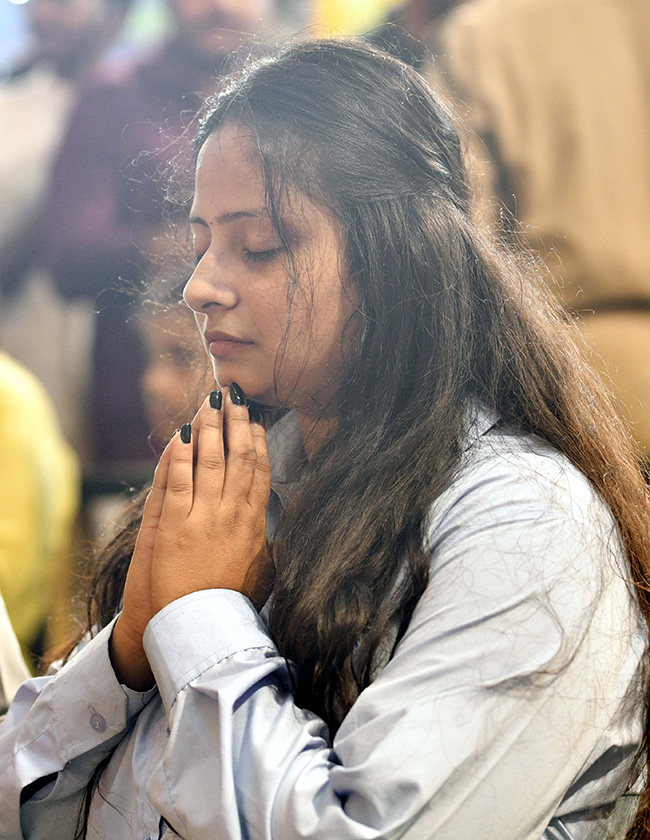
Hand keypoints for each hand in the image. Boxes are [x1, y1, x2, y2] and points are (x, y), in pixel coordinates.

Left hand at [111, 387, 271, 689]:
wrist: (198, 629)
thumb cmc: (230, 605)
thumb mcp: (264, 575)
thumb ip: (272, 547)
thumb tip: (280, 530)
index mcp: (255, 526)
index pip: (259, 473)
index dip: (257, 442)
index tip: (255, 420)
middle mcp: (233, 515)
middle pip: (238, 458)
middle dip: (236, 422)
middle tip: (233, 395)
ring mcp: (204, 518)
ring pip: (210, 460)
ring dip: (210, 427)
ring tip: (209, 401)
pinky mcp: (173, 525)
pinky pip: (178, 478)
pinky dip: (179, 453)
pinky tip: (181, 432)